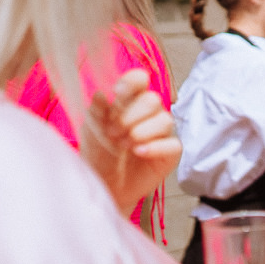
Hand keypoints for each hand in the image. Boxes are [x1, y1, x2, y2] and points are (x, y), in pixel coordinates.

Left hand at [82, 69, 181, 209]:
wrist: (102, 183)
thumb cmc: (98, 153)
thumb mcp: (91, 128)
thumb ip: (96, 109)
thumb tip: (100, 93)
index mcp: (129, 101)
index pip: (139, 80)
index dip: (133, 82)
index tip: (118, 93)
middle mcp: (149, 113)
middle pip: (153, 100)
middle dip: (130, 117)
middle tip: (113, 133)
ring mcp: (161, 133)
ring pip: (166, 120)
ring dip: (141, 132)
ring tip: (124, 145)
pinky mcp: (170, 153)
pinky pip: (173, 144)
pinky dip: (154, 147)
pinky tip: (139, 152)